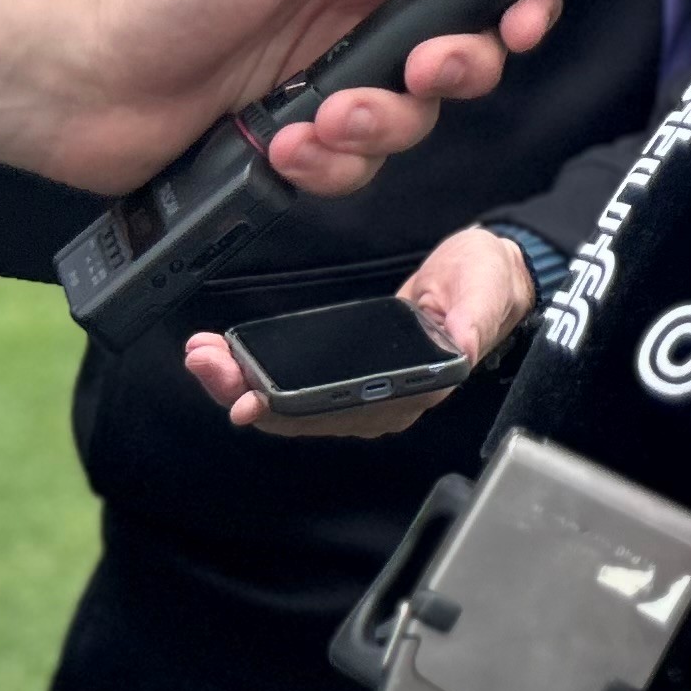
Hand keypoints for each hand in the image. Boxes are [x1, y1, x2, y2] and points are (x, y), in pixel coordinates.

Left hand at [28, 0, 558, 193]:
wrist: (71, 68)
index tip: (515, 24)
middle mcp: (352, 6)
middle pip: (460, 50)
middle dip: (453, 70)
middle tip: (420, 71)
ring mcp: (325, 73)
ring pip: (411, 117)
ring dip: (381, 126)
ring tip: (326, 116)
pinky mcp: (293, 134)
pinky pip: (352, 166)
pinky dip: (329, 165)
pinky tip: (288, 145)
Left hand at [184, 226, 537, 436]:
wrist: (487, 276)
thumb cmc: (486, 282)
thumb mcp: (485, 288)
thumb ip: (475, 317)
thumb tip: (462, 348)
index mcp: (417, 388)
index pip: (345, 411)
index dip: (293, 410)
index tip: (249, 400)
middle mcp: (384, 404)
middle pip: (304, 414)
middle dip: (246, 392)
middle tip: (205, 364)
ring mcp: (364, 395)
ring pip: (292, 405)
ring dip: (242, 384)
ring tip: (202, 358)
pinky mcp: (349, 378)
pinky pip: (296, 387)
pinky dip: (256, 374)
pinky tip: (226, 359)